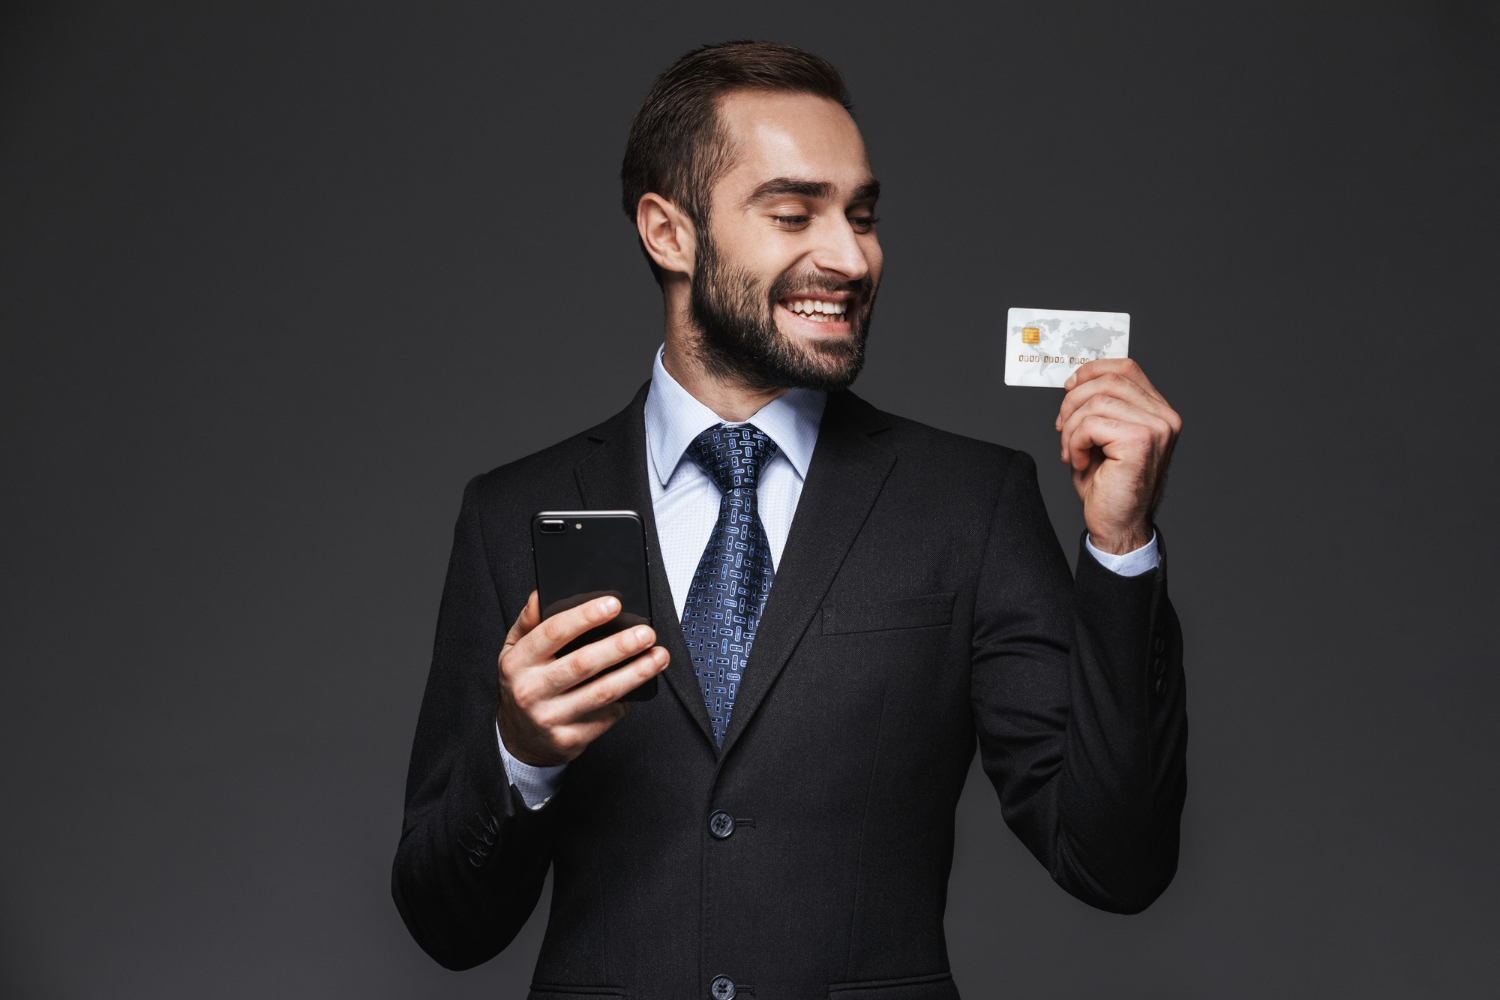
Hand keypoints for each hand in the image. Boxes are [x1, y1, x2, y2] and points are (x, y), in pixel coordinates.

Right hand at [496, 591, 669, 766]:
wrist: (520, 739)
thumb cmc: (525, 684)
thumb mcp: (515, 652)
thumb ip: (528, 623)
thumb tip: (540, 595)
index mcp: (518, 662)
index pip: (553, 632)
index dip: (585, 616)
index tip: (614, 604)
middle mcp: (530, 690)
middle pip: (583, 663)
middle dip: (620, 646)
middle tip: (646, 632)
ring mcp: (550, 717)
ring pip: (601, 692)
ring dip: (636, 673)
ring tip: (658, 656)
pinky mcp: (570, 738)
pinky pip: (607, 714)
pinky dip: (627, 698)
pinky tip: (640, 685)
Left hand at [1054, 359, 1180, 553]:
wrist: (1118, 526)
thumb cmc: (1109, 486)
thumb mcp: (1102, 437)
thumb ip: (1099, 407)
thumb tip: (1076, 380)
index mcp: (1158, 412)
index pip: (1126, 368)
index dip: (1092, 370)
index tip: (1069, 386)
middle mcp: (1164, 417)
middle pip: (1109, 380)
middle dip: (1073, 401)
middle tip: (1061, 428)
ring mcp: (1156, 428)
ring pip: (1096, 402)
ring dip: (1071, 427)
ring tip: (1071, 451)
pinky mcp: (1140, 442)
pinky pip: (1091, 424)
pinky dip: (1074, 442)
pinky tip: (1079, 461)